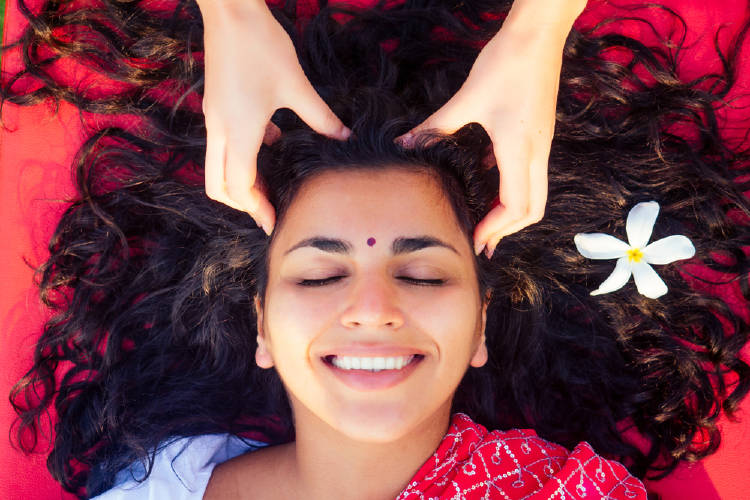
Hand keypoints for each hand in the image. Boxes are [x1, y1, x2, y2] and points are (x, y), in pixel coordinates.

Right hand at [199, 0, 349, 233]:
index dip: (257, 209)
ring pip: (218, 165)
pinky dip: (244, 153)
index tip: (274, 225)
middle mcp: (220, 130)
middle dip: (242, 203)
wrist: (229, 9)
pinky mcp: (218, 104)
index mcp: (239, 132)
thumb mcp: (296, 86)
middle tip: (269, 211)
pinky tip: (273, 143)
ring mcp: (215, 117)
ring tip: (272, 186)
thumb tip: (345, 138)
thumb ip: (321, 118)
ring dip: (241, 181)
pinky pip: (225, 142)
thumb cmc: (261, 45)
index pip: (241, 187)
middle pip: (219, 185)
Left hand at [398, 0, 583, 257]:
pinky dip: (510, 188)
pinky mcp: (537, 134)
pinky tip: (485, 184)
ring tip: (484, 222)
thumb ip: (436, 127)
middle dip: (507, 229)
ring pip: (533, 193)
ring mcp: (540, 145)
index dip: (495, 229)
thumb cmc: (507, 64)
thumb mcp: (467, 99)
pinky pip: (528, 173)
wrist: (539, 35)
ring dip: (510, 212)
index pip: (514, 207)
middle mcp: (536, 153)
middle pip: (532, 208)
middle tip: (481, 241)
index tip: (473, 241)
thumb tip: (405, 145)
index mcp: (520, 150)